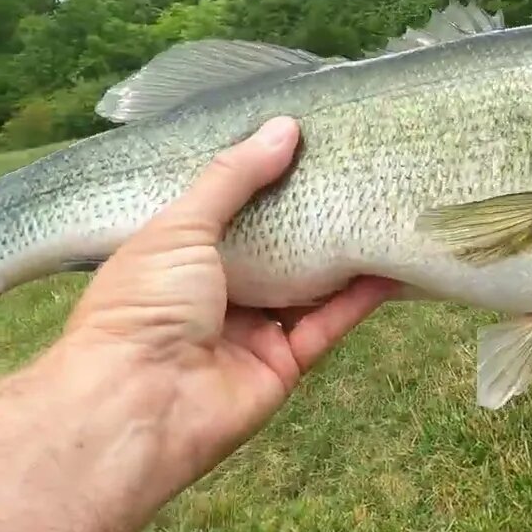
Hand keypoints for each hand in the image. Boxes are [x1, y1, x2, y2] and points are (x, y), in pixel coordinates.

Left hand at [58, 116, 398, 479]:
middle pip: (275, 248)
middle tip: (357, 173)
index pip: (227, 211)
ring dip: (343, 256)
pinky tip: (390, 267)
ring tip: (384, 211)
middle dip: (310, 217)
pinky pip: (328, 325)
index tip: (306, 144)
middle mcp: (216, 292)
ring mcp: (252, 330)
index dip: (262, 180)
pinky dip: (359, 299)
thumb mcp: (181, 227)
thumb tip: (286, 127)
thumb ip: (234, 179)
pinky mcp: (284, 364)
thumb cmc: (144, 305)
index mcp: (177, 256)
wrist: (140, 404)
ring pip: (308, 286)